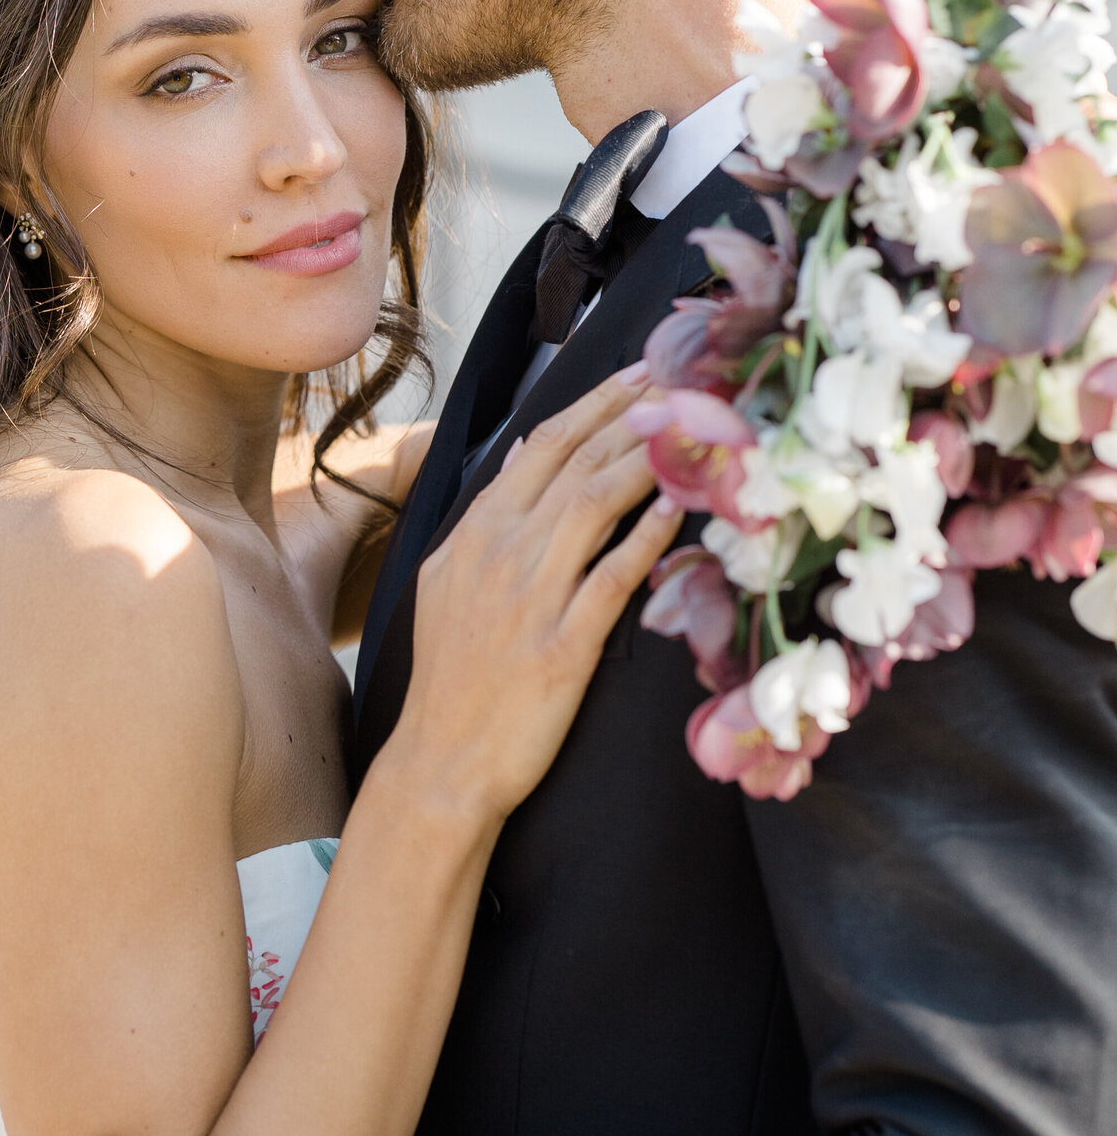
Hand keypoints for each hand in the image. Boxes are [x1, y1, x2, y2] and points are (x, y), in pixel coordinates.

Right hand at [392, 363, 681, 824]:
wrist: (441, 765)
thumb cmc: (454, 680)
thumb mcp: (448, 585)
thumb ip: (486, 521)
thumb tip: (518, 459)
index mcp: (474, 535)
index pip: (542, 445)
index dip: (598, 402)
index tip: (644, 371)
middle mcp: (499, 554)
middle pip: (575, 460)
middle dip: (635, 410)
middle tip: (689, 374)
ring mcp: (530, 598)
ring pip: (595, 504)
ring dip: (648, 456)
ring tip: (694, 423)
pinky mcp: (562, 647)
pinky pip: (612, 578)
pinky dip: (647, 539)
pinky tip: (681, 509)